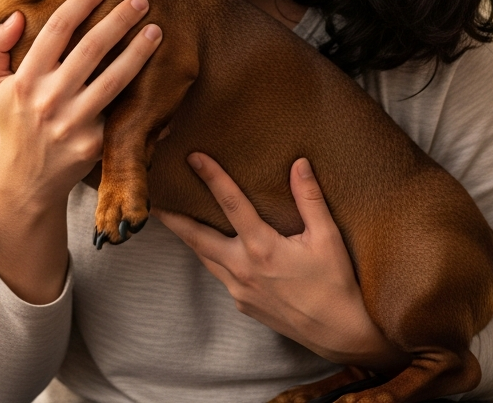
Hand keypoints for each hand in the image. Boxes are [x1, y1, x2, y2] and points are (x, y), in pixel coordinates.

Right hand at [0, 0, 161, 303]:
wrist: (26, 180)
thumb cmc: (14, 121)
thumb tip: (15, 16)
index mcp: (25, 79)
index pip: (57, 29)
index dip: (82, 1)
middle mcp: (48, 99)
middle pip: (91, 49)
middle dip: (119, 19)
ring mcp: (72, 122)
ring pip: (113, 78)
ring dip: (138, 51)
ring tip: (157, 31)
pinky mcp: (93, 143)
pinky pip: (121, 109)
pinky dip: (142, 91)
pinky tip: (159, 73)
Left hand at [155, 154, 406, 371]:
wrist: (339, 335)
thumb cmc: (336, 285)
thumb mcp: (328, 238)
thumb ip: (310, 199)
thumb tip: (299, 164)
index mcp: (263, 248)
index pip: (231, 203)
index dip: (212, 177)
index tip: (193, 158)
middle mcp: (243, 269)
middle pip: (197, 237)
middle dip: (173, 217)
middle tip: (153, 200)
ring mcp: (239, 289)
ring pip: (205, 257)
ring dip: (189, 237)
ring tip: (173, 219)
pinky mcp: (243, 304)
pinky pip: (220, 275)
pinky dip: (210, 257)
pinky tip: (212, 248)